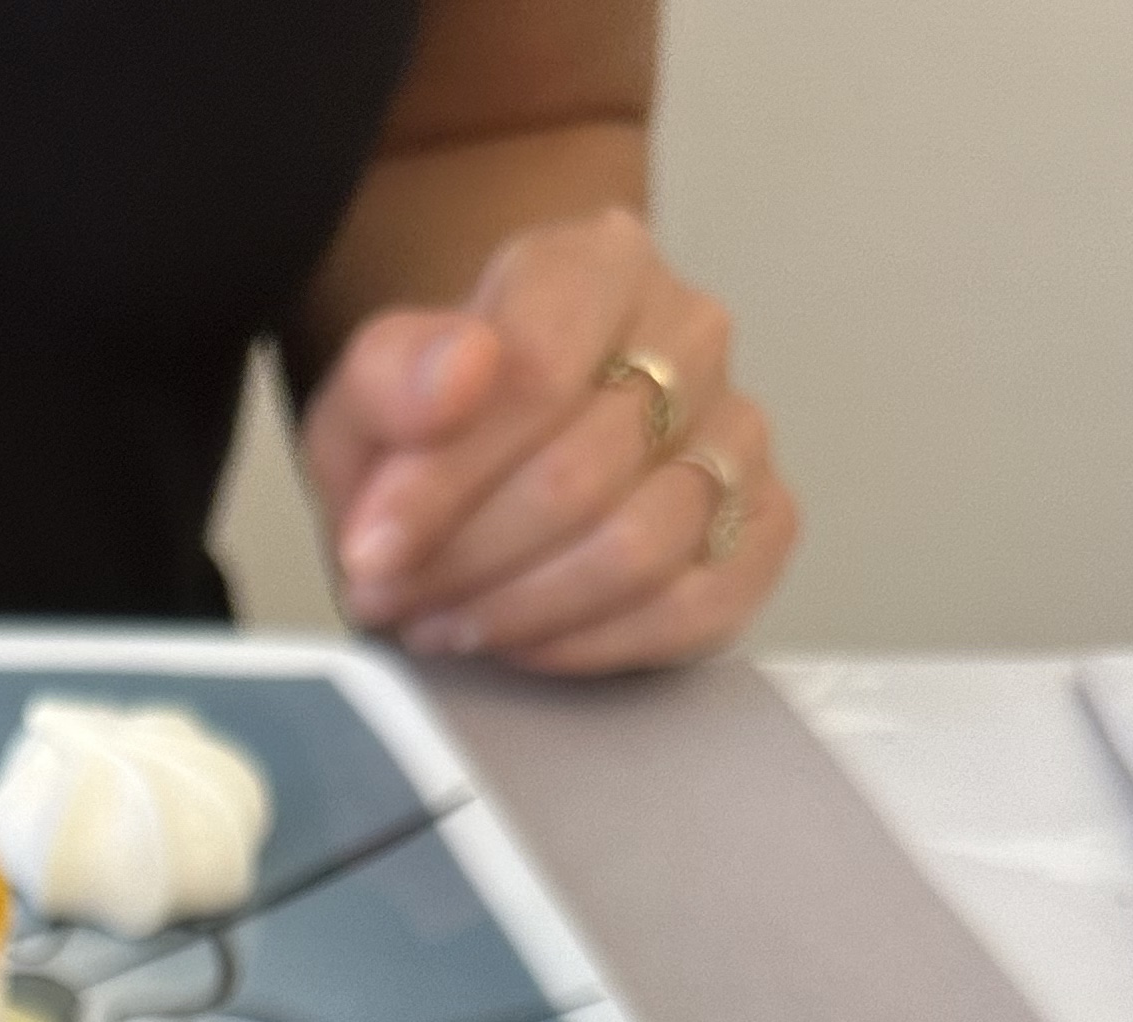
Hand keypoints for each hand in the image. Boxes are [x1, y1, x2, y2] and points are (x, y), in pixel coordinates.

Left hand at [302, 209, 793, 675]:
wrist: (488, 466)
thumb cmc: (436, 429)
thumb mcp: (369, 397)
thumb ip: (390, 375)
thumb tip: (459, 373)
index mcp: (602, 265)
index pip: (535, 372)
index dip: (443, 481)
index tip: (370, 549)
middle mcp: (692, 336)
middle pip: (580, 476)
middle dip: (467, 560)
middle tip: (395, 598)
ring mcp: (740, 433)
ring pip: (638, 548)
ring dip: (520, 609)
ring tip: (444, 620)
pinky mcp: (763, 527)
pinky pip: (691, 608)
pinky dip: (590, 644)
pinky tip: (524, 643)